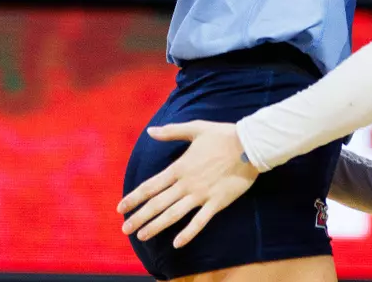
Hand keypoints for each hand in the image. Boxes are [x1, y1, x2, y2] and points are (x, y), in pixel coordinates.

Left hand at [118, 121, 258, 247]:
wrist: (251, 145)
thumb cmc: (223, 135)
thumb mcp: (195, 128)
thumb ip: (171, 132)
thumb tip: (150, 131)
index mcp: (180, 167)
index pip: (151, 186)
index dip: (134, 198)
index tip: (120, 208)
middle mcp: (187, 183)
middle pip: (158, 203)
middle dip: (139, 217)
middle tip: (125, 229)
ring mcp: (201, 195)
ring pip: (174, 214)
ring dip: (156, 226)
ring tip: (142, 236)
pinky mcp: (217, 202)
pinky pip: (200, 221)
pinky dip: (188, 233)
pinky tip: (177, 243)